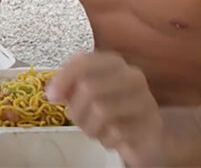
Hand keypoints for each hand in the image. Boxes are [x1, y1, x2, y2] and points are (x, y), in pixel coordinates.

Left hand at [46, 51, 163, 165]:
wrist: (147, 134)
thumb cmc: (113, 109)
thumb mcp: (89, 93)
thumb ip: (70, 85)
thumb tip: (53, 89)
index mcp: (115, 63)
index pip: (85, 61)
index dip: (64, 78)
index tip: (51, 95)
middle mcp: (132, 76)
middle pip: (90, 87)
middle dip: (75, 109)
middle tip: (75, 119)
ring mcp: (144, 100)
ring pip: (101, 111)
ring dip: (88, 126)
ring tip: (92, 129)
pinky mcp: (150, 125)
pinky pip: (115, 133)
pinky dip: (105, 139)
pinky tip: (109, 137)